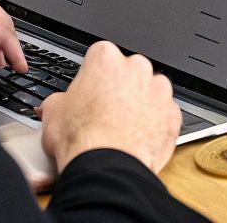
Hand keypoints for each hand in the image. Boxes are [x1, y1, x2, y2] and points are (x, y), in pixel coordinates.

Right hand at [39, 41, 182, 173]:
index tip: (91, 91)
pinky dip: (155, 123)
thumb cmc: (82, 139)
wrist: (107, 167)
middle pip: (129, 72)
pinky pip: (164, 114)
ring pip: (150, 91)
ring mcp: (159, 90)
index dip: (94, 77)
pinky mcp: (173, 114)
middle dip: (121, 88)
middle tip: (106, 111)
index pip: (101, 58)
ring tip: (123, 127)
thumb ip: (59, 100)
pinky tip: (138, 137)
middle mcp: (137, 68)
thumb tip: (57, 105)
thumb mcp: (53, 112)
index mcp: (106, 58)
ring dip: (141, 104)